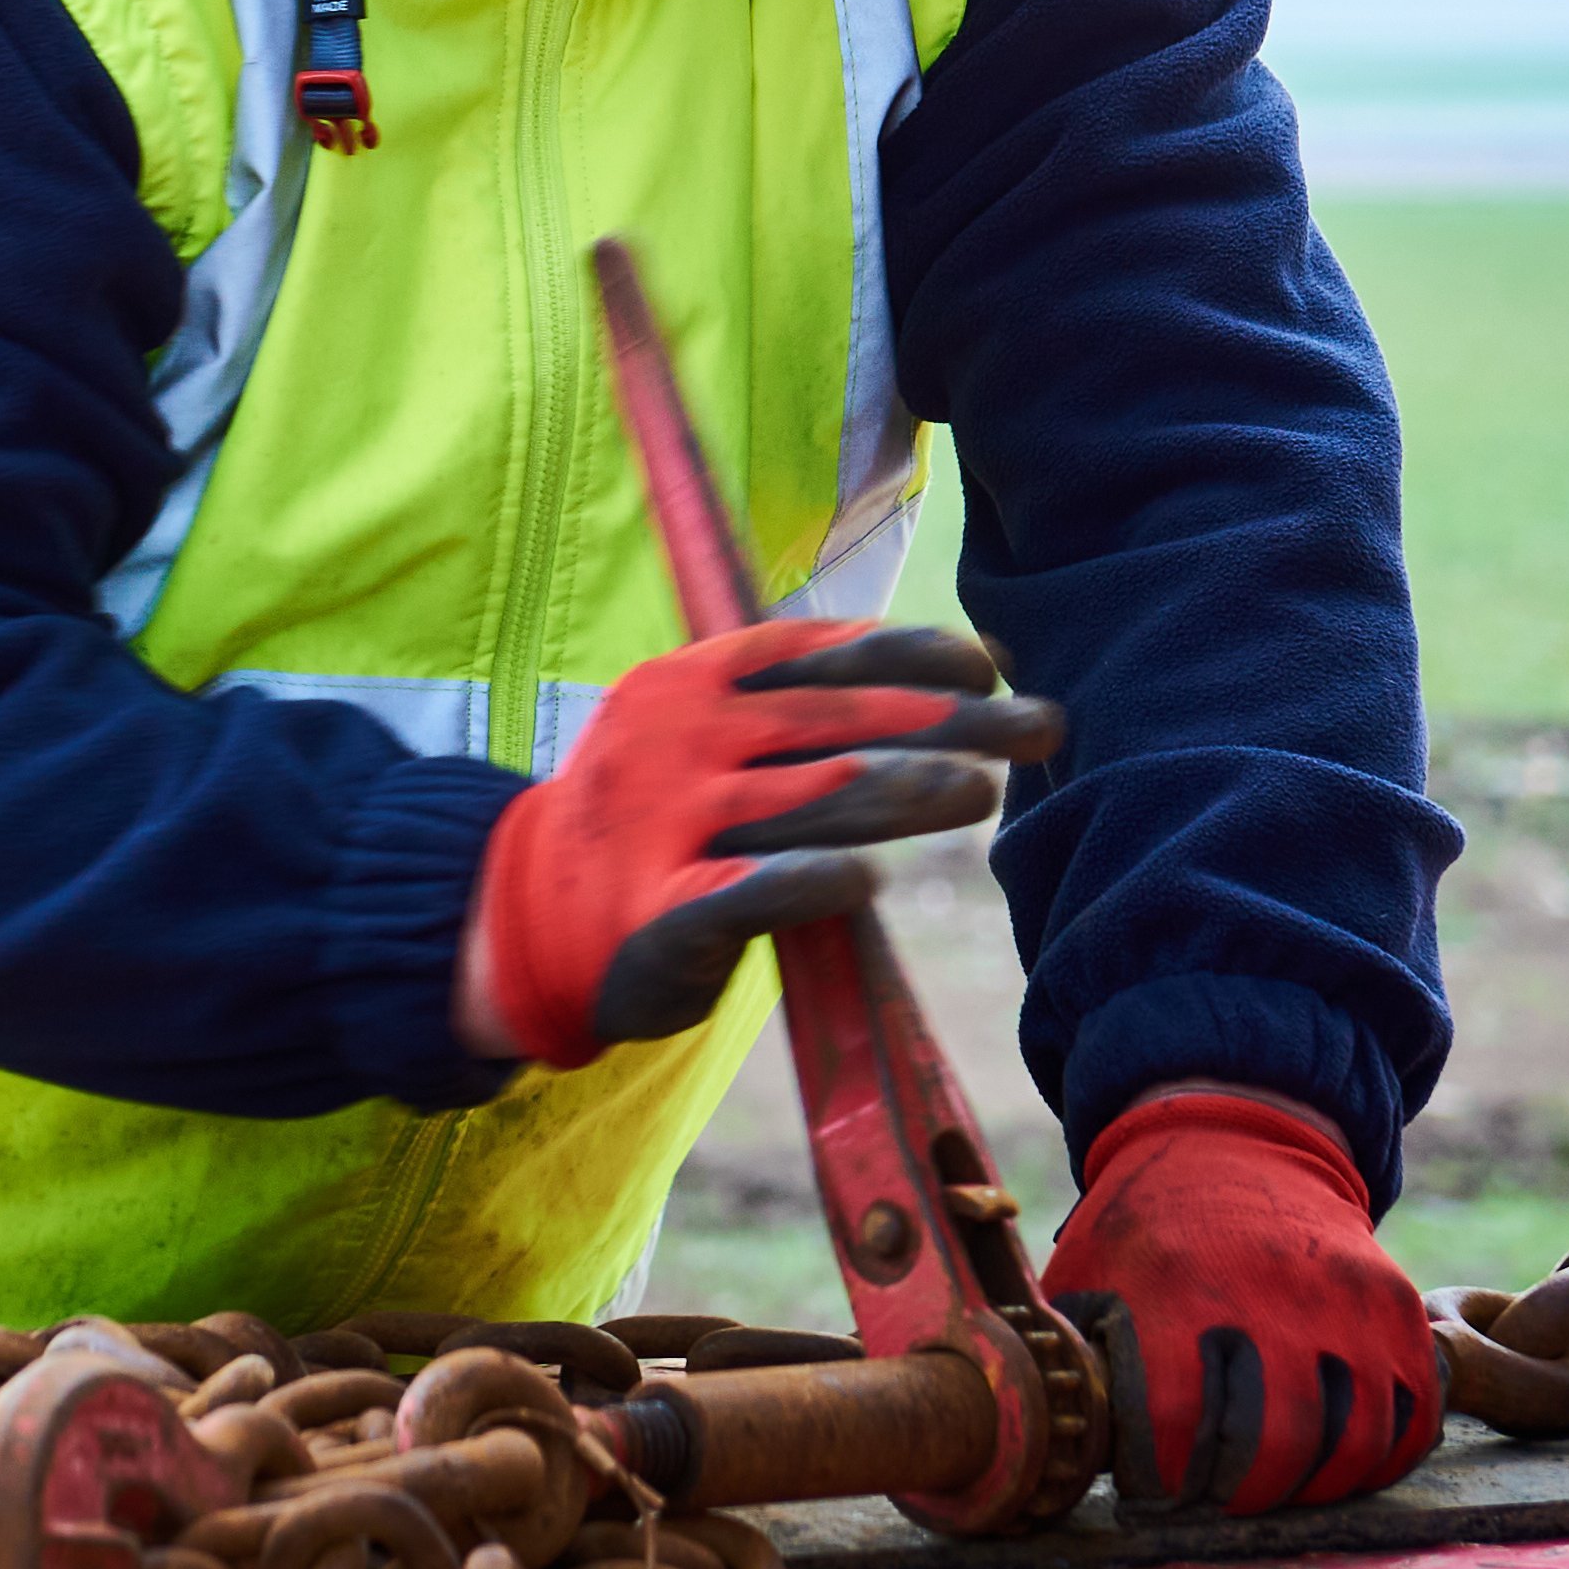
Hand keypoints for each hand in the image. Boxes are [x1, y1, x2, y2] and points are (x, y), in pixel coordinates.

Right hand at [460, 619, 1056, 1069]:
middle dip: (952, 722)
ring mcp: (665, 824)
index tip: (989, 663)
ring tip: (985, 793)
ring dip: (907, 791)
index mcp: (694, 680)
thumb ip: (802, 707)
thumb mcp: (704, 732)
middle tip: (1043, 726)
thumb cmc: (655, 816)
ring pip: (809, 799)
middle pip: (838, 721)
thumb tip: (956, 672)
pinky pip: (744, 895)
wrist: (525, 916)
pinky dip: (807, 882)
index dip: (914, 651)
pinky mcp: (657, 917)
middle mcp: (680, 739)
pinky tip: (867, 882)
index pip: (821, 651)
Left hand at [1043, 1086, 1437, 1515]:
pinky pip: (1411, 1418)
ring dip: (1310, 1486)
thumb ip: (1080, 1363)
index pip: (1175, 1421)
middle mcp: (1270, 1290)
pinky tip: (1335, 1461)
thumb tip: (1064, 1454)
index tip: (1155, 1492)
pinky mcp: (1397, 1306)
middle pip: (1274, 1445)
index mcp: (1175, 1285)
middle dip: (1239, 1495)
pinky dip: (1379, 1459)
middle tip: (1216, 1499)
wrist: (1238, 1143)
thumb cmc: (1147, 1231)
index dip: (1164, 1478)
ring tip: (1273, 1484)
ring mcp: (1345, 1299)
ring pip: (1352, 1444)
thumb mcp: (1087, 1275)